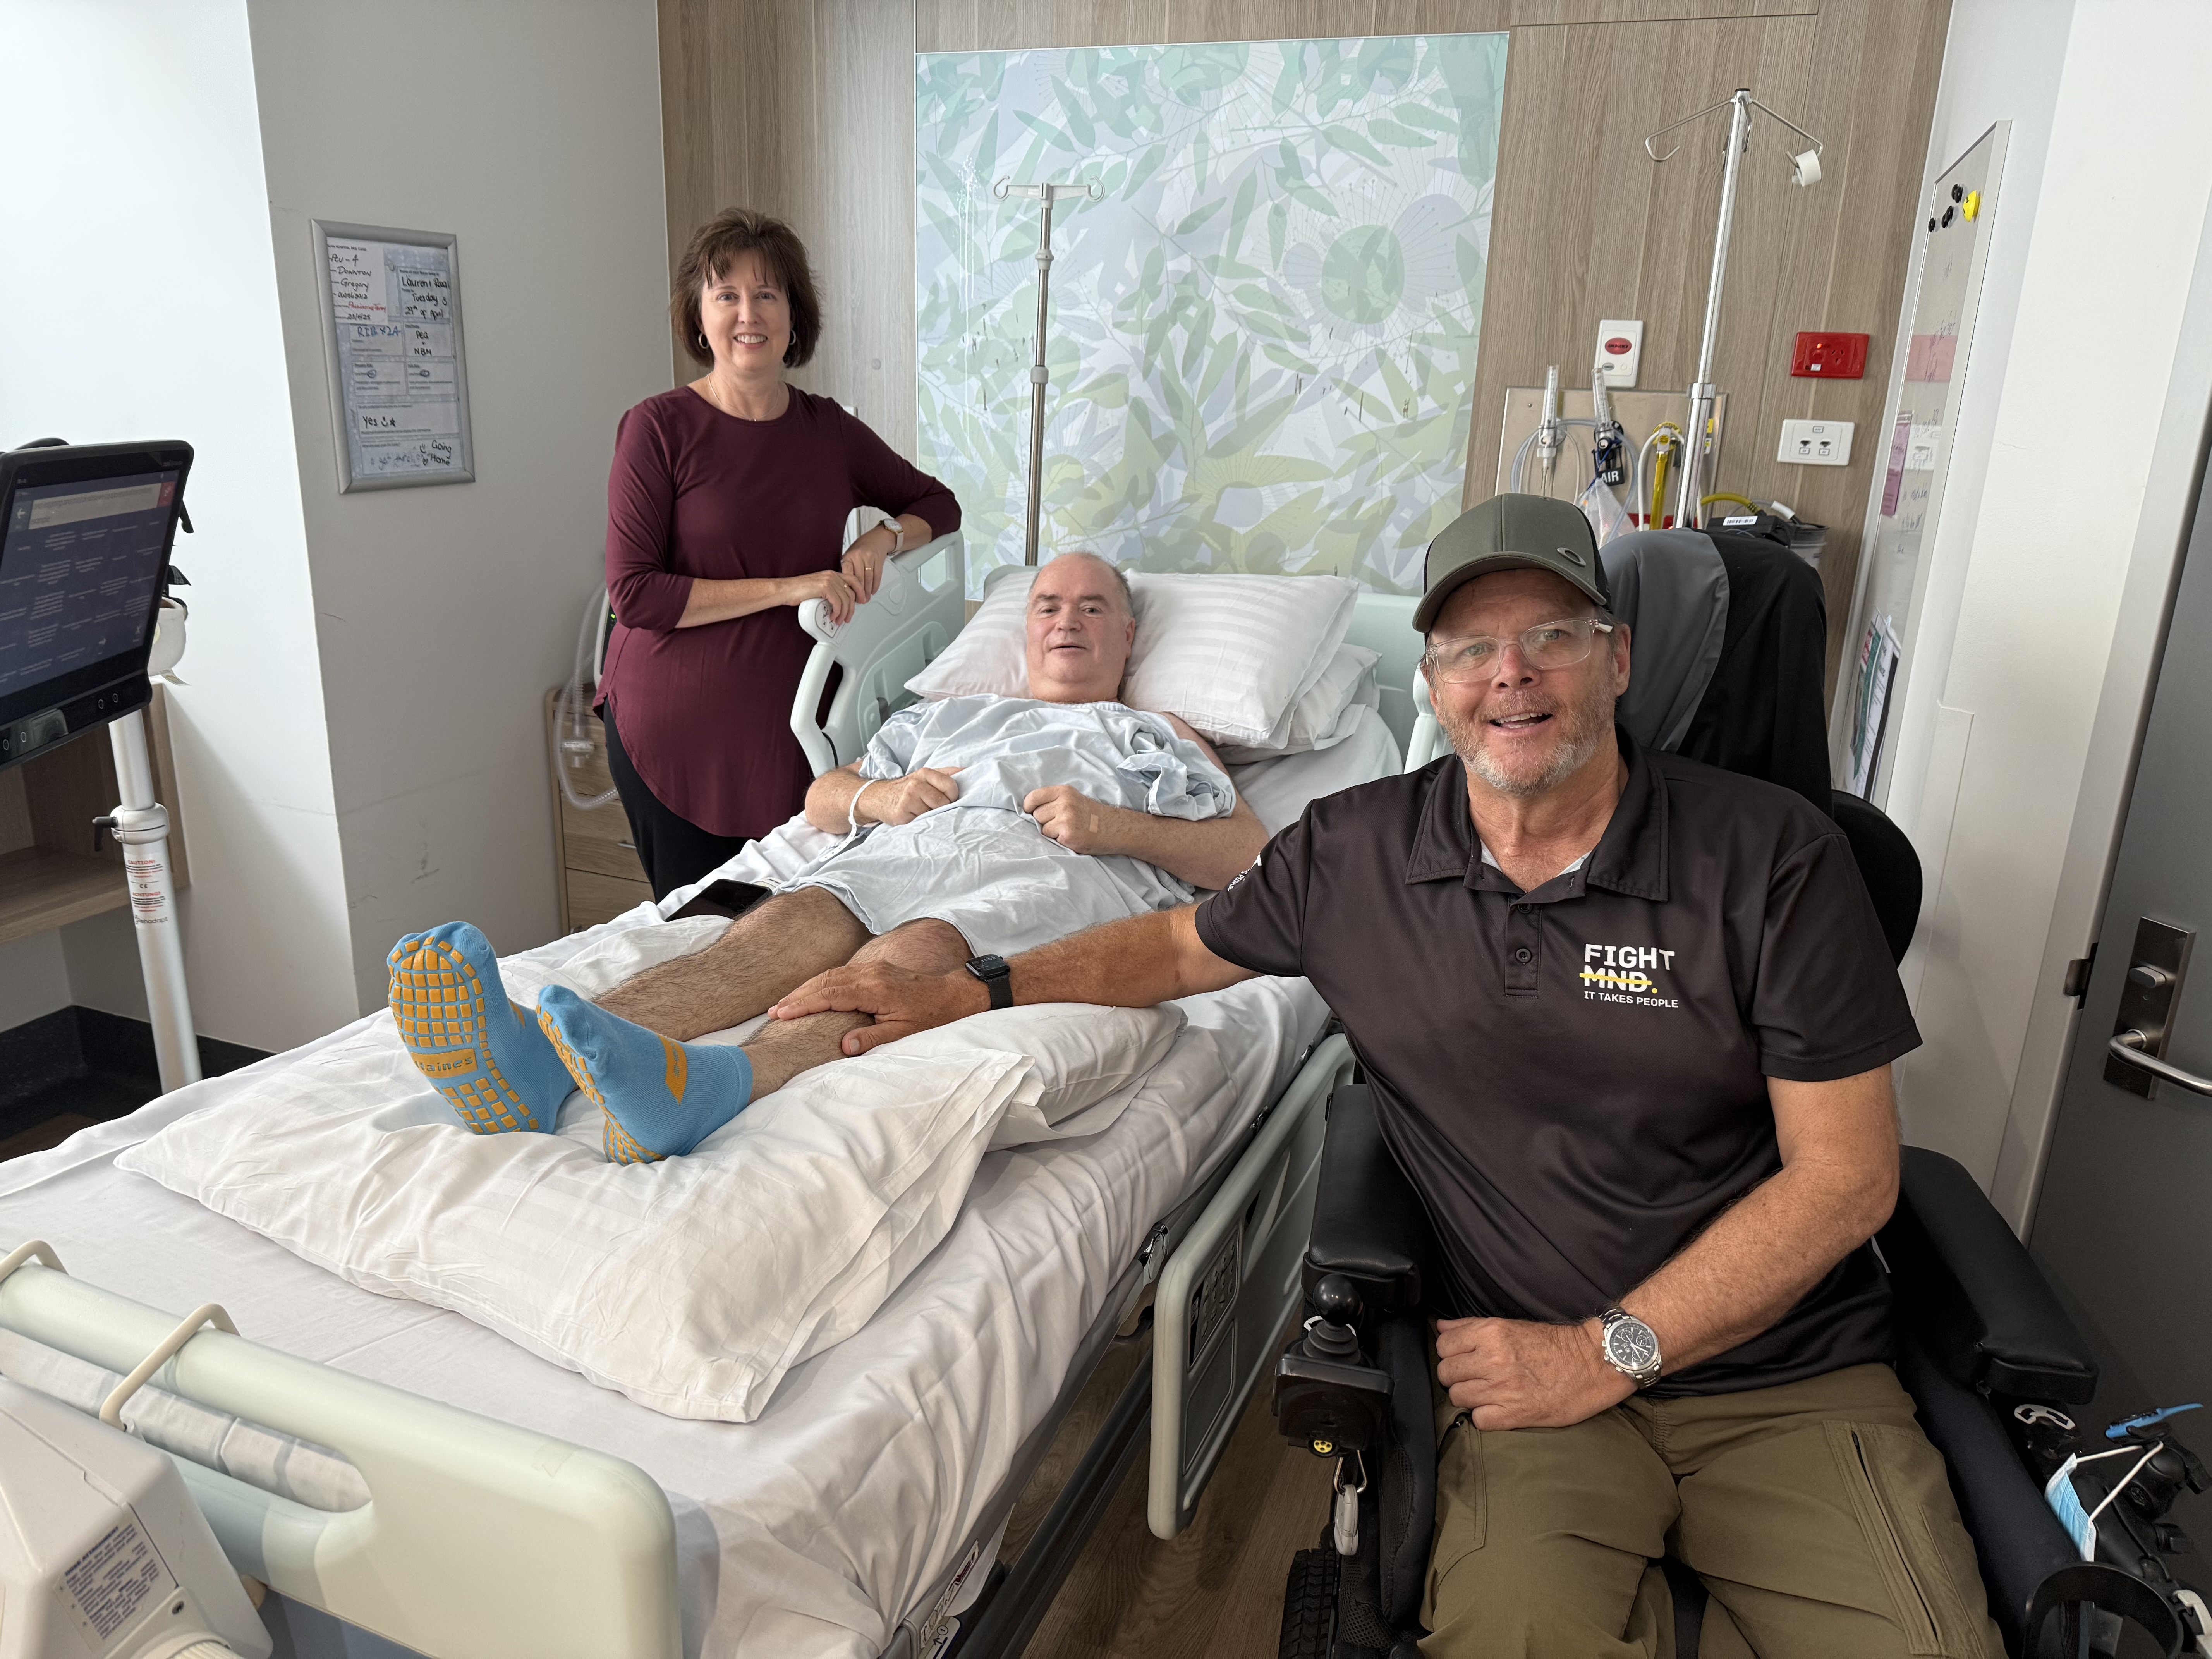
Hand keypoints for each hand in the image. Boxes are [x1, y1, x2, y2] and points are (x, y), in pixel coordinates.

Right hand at [769, 962, 988, 1054]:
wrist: (955, 994)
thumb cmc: (932, 1016)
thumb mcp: (905, 1033)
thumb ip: (874, 1039)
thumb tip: (845, 1046)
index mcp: (875, 989)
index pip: (829, 994)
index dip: (803, 1004)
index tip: (781, 1014)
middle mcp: (871, 974)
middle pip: (825, 981)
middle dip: (798, 996)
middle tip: (774, 1011)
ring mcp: (873, 968)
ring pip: (832, 975)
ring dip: (807, 988)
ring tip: (786, 1003)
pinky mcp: (877, 968)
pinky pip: (842, 973)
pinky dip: (823, 983)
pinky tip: (813, 992)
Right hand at [789, 568, 861, 624]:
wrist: (786, 590)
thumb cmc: (798, 591)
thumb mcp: (819, 590)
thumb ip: (830, 593)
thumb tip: (839, 604)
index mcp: (832, 574)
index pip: (853, 580)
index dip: (860, 591)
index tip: (862, 601)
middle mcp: (832, 576)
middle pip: (851, 592)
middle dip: (852, 608)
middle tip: (848, 617)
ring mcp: (829, 580)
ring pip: (846, 599)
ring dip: (844, 613)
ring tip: (839, 620)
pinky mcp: (825, 587)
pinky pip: (838, 602)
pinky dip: (838, 612)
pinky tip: (833, 616)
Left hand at [841, 531, 893, 602]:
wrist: (876, 538)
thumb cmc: (861, 548)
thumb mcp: (849, 555)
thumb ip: (847, 568)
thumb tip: (844, 586)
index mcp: (849, 557)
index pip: (847, 574)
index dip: (849, 587)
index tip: (849, 595)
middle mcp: (858, 557)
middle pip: (859, 579)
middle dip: (859, 592)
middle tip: (859, 600)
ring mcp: (869, 558)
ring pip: (868, 579)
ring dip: (868, 591)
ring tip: (866, 598)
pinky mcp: (878, 560)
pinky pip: (877, 576)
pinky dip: (875, 585)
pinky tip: (873, 591)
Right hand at [860, 767, 960, 825]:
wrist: (879, 797)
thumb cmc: (908, 788)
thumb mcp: (925, 776)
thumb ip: (947, 773)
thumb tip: (969, 771)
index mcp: (925, 773)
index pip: (951, 786)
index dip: (953, 796)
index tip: (947, 799)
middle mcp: (916, 784)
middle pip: (944, 802)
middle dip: (941, 807)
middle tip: (931, 806)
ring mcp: (908, 799)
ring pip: (934, 814)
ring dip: (930, 816)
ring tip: (920, 811)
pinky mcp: (901, 814)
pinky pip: (922, 822)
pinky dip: (921, 822)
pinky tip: (913, 816)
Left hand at [1023, 785, 1130, 854]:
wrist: (1114, 828)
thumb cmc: (1092, 816)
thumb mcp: (1073, 799)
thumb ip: (1054, 800)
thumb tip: (1028, 809)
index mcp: (1064, 791)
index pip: (1034, 797)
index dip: (1029, 806)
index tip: (1030, 811)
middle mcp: (1065, 802)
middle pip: (1036, 814)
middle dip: (1044, 821)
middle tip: (1060, 823)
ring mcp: (1066, 818)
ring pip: (1042, 828)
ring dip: (1051, 832)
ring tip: (1067, 830)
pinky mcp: (1068, 834)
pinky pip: (1051, 838)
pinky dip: (1058, 840)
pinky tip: (1072, 837)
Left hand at [1435, 1316, 1633, 1429]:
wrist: (1592, 1364)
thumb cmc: (1553, 1344)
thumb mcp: (1510, 1326)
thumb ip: (1471, 1326)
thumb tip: (1441, 1326)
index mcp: (1490, 1333)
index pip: (1443, 1345)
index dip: (1450, 1353)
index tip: (1462, 1357)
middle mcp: (1492, 1359)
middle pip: (1446, 1373)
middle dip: (1456, 1376)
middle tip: (1473, 1377)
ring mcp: (1502, 1389)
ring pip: (1458, 1397)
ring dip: (1469, 1397)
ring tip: (1487, 1393)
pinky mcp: (1514, 1415)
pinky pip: (1478, 1420)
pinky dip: (1484, 1417)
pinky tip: (1497, 1409)